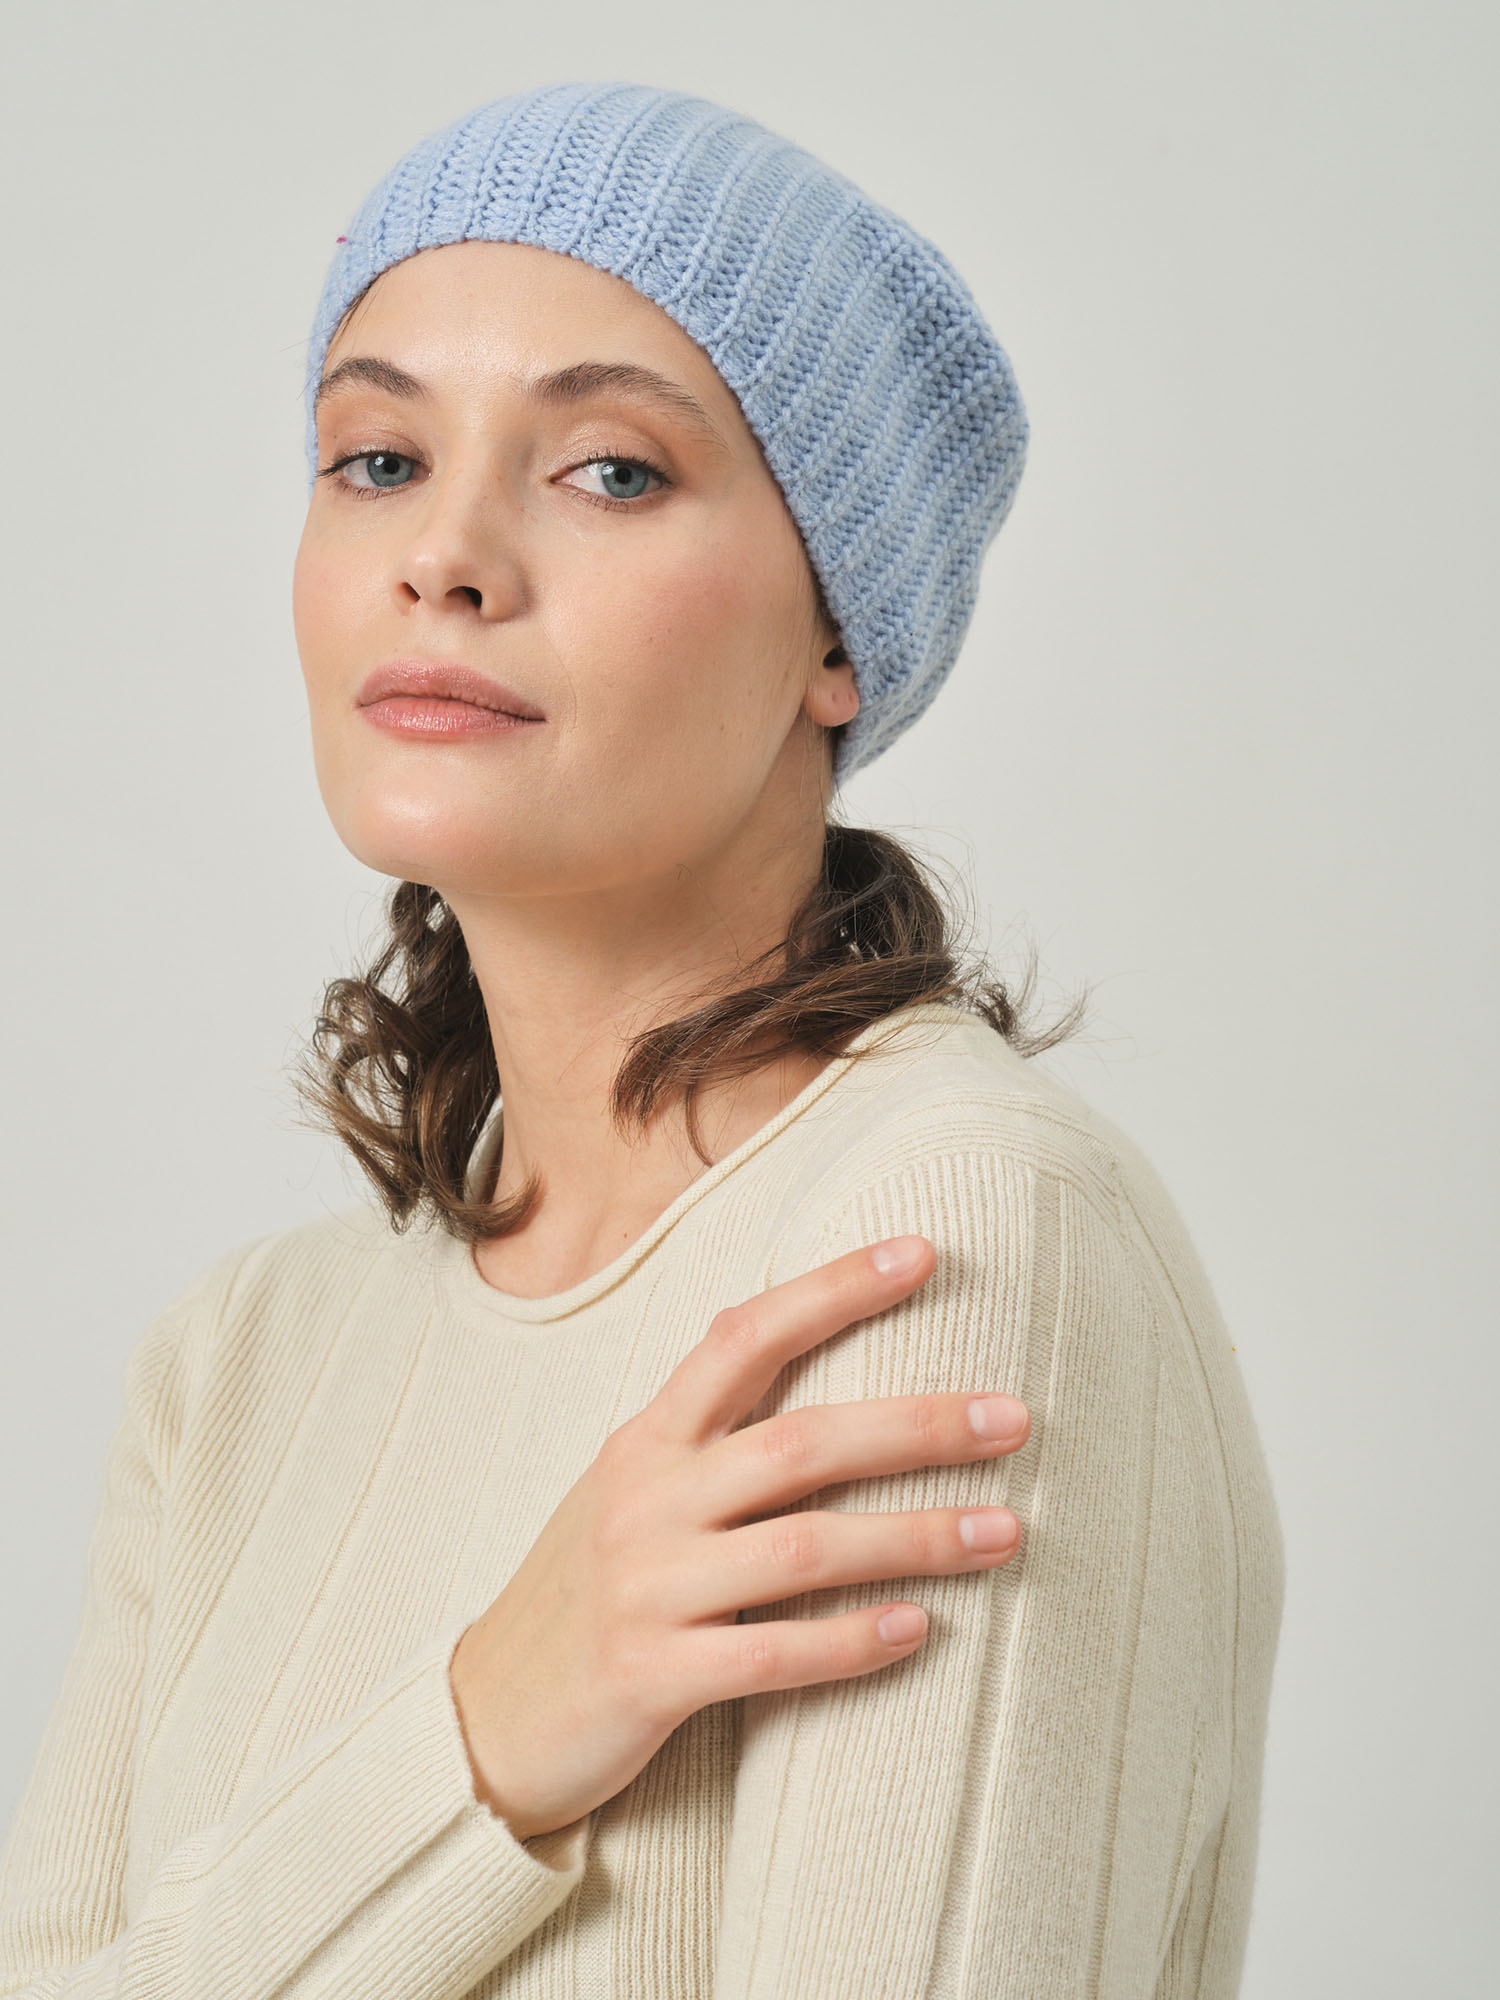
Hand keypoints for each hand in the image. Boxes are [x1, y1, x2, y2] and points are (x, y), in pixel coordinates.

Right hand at [448, 1233, 1030, 1840]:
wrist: (485, 1716)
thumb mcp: (627, 1486)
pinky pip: (771, 1653)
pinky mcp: (652, 1675)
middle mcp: (649, 1497)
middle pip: (801, 1442)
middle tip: (1013, 1418)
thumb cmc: (582, 1589)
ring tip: (1004, 1533)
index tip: (920, 1253)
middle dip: (917, 1425)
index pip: (744, 1336)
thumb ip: (703, 1428)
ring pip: (805, 1547)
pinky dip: (851, 1641)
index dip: (832, 1290)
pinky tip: (917, 1631)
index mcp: (647, 1439)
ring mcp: (648, 1586)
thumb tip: (783, 1341)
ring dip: (916, 1538)